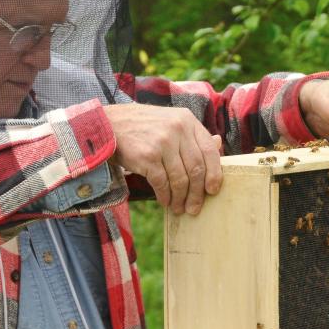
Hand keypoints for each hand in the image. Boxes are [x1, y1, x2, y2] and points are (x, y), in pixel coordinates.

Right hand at [103, 103, 222, 214]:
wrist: (109, 124)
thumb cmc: (143, 127)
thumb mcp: (170, 122)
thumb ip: (193, 135)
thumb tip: (219, 144)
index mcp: (187, 120)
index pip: (210, 150)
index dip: (214, 173)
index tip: (213, 190)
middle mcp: (178, 129)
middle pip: (196, 169)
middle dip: (197, 193)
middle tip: (195, 208)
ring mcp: (162, 143)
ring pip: (180, 179)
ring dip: (181, 198)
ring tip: (179, 208)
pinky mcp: (147, 156)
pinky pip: (162, 183)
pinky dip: (165, 196)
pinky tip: (165, 202)